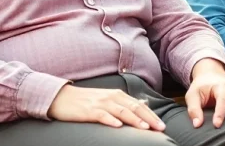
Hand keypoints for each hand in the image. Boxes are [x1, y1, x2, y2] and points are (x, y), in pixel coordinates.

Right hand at [47, 84, 165, 130]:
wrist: (62, 97)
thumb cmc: (86, 101)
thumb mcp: (107, 100)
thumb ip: (123, 104)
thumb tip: (141, 107)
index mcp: (117, 95)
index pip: (139, 105)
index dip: (151, 115)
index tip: (162, 125)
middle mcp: (111, 97)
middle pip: (134, 108)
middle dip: (149, 119)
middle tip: (160, 128)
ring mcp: (100, 103)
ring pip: (121, 111)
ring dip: (134, 120)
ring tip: (145, 128)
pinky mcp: (88, 111)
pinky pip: (102, 115)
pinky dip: (111, 120)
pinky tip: (118, 126)